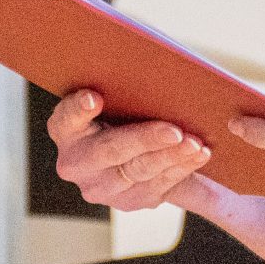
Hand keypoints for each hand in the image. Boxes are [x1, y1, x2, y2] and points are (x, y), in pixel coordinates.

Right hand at [47, 91, 217, 212]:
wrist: (133, 148)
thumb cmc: (124, 110)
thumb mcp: (116, 99)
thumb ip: (120, 87)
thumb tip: (143, 62)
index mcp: (66, 130)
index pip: (66, 119)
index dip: (78, 109)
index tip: (94, 98)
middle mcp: (76, 163)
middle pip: (112, 150)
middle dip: (146, 140)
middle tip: (175, 131)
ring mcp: (101, 187)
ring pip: (139, 170)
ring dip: (172, 157)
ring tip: (195, 144)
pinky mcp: (128, 201)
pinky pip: (158, 186)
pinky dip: (182, 169)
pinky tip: (199, 155)